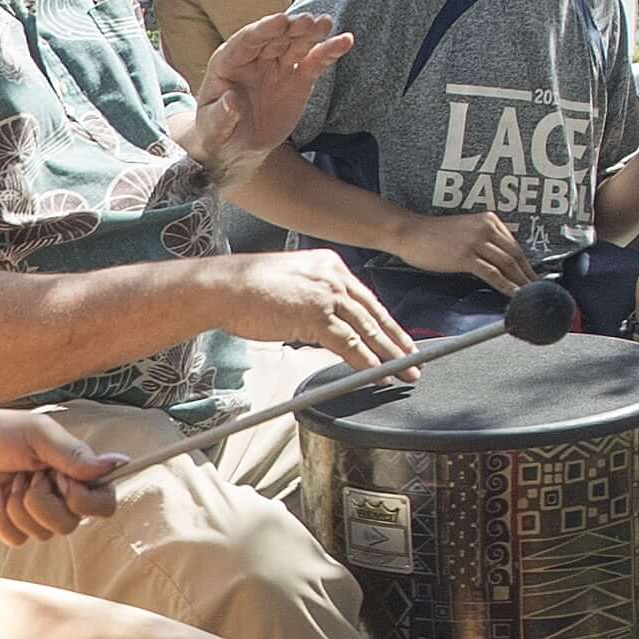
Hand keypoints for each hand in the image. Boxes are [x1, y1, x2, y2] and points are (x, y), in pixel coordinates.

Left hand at [0, 407, 123, 544]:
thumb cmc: (2, 431)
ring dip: (18, 505)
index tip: (58, 476)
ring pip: (43, 535)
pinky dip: (2, 517)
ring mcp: (39, 514)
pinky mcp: (15, 526)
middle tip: (27, 474)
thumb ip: (75, 454)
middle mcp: (64, 497)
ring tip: (10, 481)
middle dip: (40, 500)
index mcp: (78, 473)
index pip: (105, 505)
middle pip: (70, 525)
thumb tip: (118, 462)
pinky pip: (17, 540)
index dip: (82, 499)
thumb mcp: (39, 435)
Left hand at [186, 12, 351, 172]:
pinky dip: (329, 51)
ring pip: (296, 44)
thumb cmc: (219, 132)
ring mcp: (279, 65)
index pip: (246, 41)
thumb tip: (231, 101)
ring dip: (311, 33)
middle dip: (291, 28)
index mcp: (229, 61)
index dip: (263, 30)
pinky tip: (345, 41)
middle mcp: (255, 58)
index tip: (280, 21)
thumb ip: (220, 115)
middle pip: (275, 38)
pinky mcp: (299, 78)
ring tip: (326, 23)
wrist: (239, 147)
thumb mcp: (213, 128)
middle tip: (308, 21)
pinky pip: (315, 62)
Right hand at [206, 250, 417, 369]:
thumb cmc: (246, 289)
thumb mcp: (291, 286)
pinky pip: (350, 344)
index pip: (366, 298)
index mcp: (329, 264)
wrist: (223, 288)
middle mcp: (333, 275)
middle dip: (397, 339)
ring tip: (405, 372)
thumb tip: (329, 327)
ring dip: (390, 355)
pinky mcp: (317, 314)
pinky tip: (379, 374)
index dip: (386, 322)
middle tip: (415, 359)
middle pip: (374, 313)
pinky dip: (367, 362)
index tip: (399, 338)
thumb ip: (315, 300)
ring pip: (368, 329)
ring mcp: (326, 293)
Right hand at [395, 209, 532, 294]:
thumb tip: (500, 262)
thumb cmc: (433, 235)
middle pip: (515, 255)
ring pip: (507, 265)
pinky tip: (514, 295)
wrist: (410, 233)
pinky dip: (506, 286)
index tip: (534, 277)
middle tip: (540, 290)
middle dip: (529, 275)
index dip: (527, 264)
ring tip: (531, 296)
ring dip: (522, 283)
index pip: (514, 245)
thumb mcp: (465, 230)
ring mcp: (476, 241)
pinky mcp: (465, 256)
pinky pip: (492, 274)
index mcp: (488, 220)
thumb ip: (484, 241)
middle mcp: (485, 227)